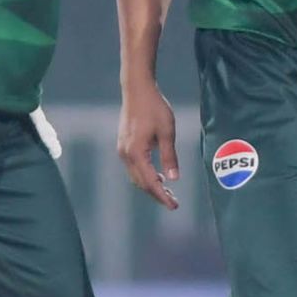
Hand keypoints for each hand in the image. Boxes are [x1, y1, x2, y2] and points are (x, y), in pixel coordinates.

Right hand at [117, 80, 180, 209]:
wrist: (137, 90)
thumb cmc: (154, 108)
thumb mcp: (167, 132)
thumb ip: (169, 157)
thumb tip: (173, 179)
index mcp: (136, 153)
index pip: (150, 182)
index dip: (162, 196)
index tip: (173, 206)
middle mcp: (125, 154)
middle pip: (141, 183)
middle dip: (156, 194)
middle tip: (173, 202)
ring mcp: (122, 150)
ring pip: (136, 176)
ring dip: (150, 185)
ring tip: (167, 191)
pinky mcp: (123, 145)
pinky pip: (133, 167)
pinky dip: (145, 175)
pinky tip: (157, 175)